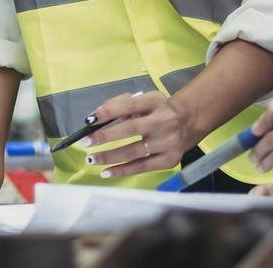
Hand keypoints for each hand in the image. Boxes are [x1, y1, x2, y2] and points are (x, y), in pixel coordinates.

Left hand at [79, 91, 194, 179]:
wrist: (188, 122)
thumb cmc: (156, 110)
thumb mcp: (143, 100)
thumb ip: (120, 104)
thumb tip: (95, 119)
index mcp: (154, 102)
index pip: (128, 106)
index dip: (108, 112)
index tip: (89, 121)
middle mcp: (163, 121)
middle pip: (130, 129)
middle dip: (105, 137)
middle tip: (85, 142)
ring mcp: (167, 142)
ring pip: (133, 152)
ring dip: (109, 157)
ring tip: (91, 159)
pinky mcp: (169, 160)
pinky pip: (141, 167)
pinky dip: (122, 171)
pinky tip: (106, 172)